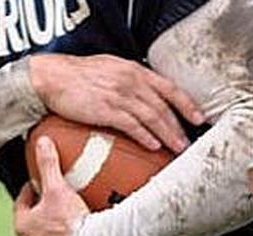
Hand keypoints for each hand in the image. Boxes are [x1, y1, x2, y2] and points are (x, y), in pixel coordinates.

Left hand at [14, 137, 90, 235]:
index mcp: (23, 225)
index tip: (40, 181)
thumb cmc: (68, 221)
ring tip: (69, 208)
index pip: (21, 202)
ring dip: (55, 220)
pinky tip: (82, 225)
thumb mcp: (57, 188)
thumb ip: (48, 164)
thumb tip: (42, 141)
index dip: (30, 189)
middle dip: (43, 205)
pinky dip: (69, 233)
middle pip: (35, 217)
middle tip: (55, 192)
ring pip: (48, 232)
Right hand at [29, 53, 204, 153]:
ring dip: (168, 135)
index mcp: (134, 71)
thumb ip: (130, 80)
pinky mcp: (107, 110)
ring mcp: (120, 96)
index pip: (169, 88)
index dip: (187, 104)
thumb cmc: (79, 75)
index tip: (199, 118)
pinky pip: (133, 125)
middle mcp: (131, 82)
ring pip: (153, 118)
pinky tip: (155, 146)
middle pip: (164, 107)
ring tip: (178, 149)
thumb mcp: (110, 68)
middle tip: (189, 144)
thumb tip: (145, 95)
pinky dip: (146, 136)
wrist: (52, 77)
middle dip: (180, 127)